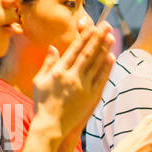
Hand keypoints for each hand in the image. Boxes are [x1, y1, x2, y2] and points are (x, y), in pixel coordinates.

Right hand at [31, 20, 115, 140]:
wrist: (51, 126)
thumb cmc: (42, 103)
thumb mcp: (39, 81)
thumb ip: (47, 63)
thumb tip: (53, 47)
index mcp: (58, 71)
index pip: (74, 50)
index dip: (84, 37)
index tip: (91, 26)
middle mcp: (72, 77)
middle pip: (88, 53)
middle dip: (98, 38)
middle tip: (106, 25)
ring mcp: (83, 87)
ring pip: (96, 64)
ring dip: (104, 49)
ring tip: (111, 36)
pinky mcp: (90, 97)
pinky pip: (101, 79)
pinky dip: (106, 67)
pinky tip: (112, 57)